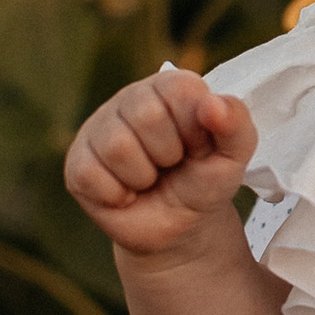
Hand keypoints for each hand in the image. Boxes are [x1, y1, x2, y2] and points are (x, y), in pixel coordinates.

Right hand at [63, 68, 255, 257]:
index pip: (179, 90)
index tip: (199, 148)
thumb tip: (212, 103)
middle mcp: (130, 99)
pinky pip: (92, 175)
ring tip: (149, 179)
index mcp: (169, 86)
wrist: (179, 228)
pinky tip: (126, 193)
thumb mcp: (233, 156)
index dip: (195, 130)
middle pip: (145, 116)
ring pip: (117, 146)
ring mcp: (98, 128)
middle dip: (168, 154)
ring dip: (143, 177)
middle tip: (171, 166)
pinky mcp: (77, 162)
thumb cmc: (204, 182)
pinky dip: (118, 195)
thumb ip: (236, 124)